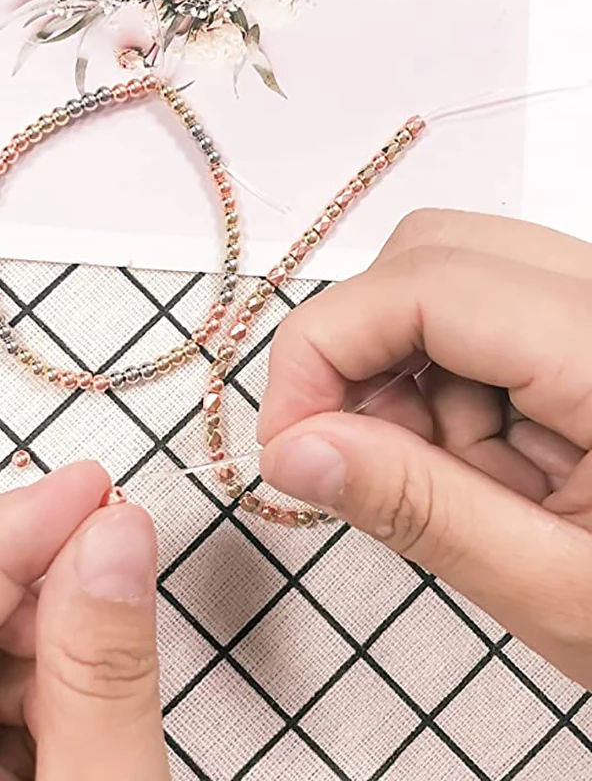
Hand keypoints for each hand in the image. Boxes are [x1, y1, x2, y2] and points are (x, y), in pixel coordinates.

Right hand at [259, 209, 591, 689]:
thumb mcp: (562, 594)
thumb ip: (421, 511)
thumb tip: (293, 452)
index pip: (428, 283)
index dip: (323, 348)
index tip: (286, 442)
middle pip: (432, 253)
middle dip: (357, 349)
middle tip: (346, 450)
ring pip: (445, 282)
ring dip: (400, 378)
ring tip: (439, 478)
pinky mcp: (582, 332)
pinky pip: (475, 323)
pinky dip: (438, 389)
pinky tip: (474, 463)